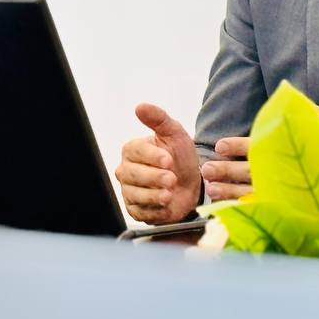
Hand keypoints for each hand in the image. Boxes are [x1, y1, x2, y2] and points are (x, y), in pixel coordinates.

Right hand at [116, 103, 201, 223]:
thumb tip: (139, 106)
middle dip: (153, 177)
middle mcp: (126, 170)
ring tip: (169, 194)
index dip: (152, 156)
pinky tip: (166, 206)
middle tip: (171, 179)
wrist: (192, 182)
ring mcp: (129, 191)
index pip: (136, 152)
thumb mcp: (175, 134)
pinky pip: (140, 212)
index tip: (168, 160)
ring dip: (153, 196)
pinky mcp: (135, 210)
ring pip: (135, 195)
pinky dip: (154, 211)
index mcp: (132, 149)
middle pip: (133, 175)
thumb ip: (159, 119)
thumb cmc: (181, 156)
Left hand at [200, 105, 318, 200]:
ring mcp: (292, 191)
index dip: (240, 146)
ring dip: (231, 190)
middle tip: (206, 169)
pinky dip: (244, 207)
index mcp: (299, 148)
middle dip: (228, 171)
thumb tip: (284, 94)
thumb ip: (305, 110)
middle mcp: (295, 170)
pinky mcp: (291, 205)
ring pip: (256, 191)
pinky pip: (264, 208)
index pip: (263, 146)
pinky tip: (227, 206)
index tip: (219, 145)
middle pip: (254, 171)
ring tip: (211, 188)